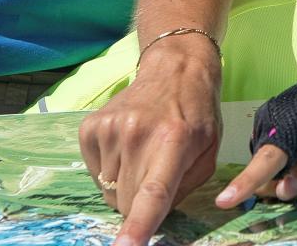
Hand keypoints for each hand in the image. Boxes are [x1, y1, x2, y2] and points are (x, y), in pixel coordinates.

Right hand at [79, 53, 222, 245]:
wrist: (173, 71)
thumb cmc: (196, 116)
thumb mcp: (207, 154)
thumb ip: (184, 189)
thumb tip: (153, 217)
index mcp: (174, 141)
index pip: (153, 192)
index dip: (138, 224)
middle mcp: (137, 133)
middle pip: (124, 202)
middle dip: (138, 202)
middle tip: (155, 173)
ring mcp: (110, 128)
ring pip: (108, 190)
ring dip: (124, 183)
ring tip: (143, 153)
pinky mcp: (90, 127)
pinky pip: (94, 173)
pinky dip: (109, 169)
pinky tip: (126, 146)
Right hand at [215, 46, 296, 207]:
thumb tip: (282, 190)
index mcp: (288, 132)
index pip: (262, 166)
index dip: (243, 186)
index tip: (222, 201)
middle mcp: (270, 122)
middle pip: (263, 165)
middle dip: (279, 177)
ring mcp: (269, 114)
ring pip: (267, 155)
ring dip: (283, 163)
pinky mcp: (273, 112)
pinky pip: (271, 142)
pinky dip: (284, 150)